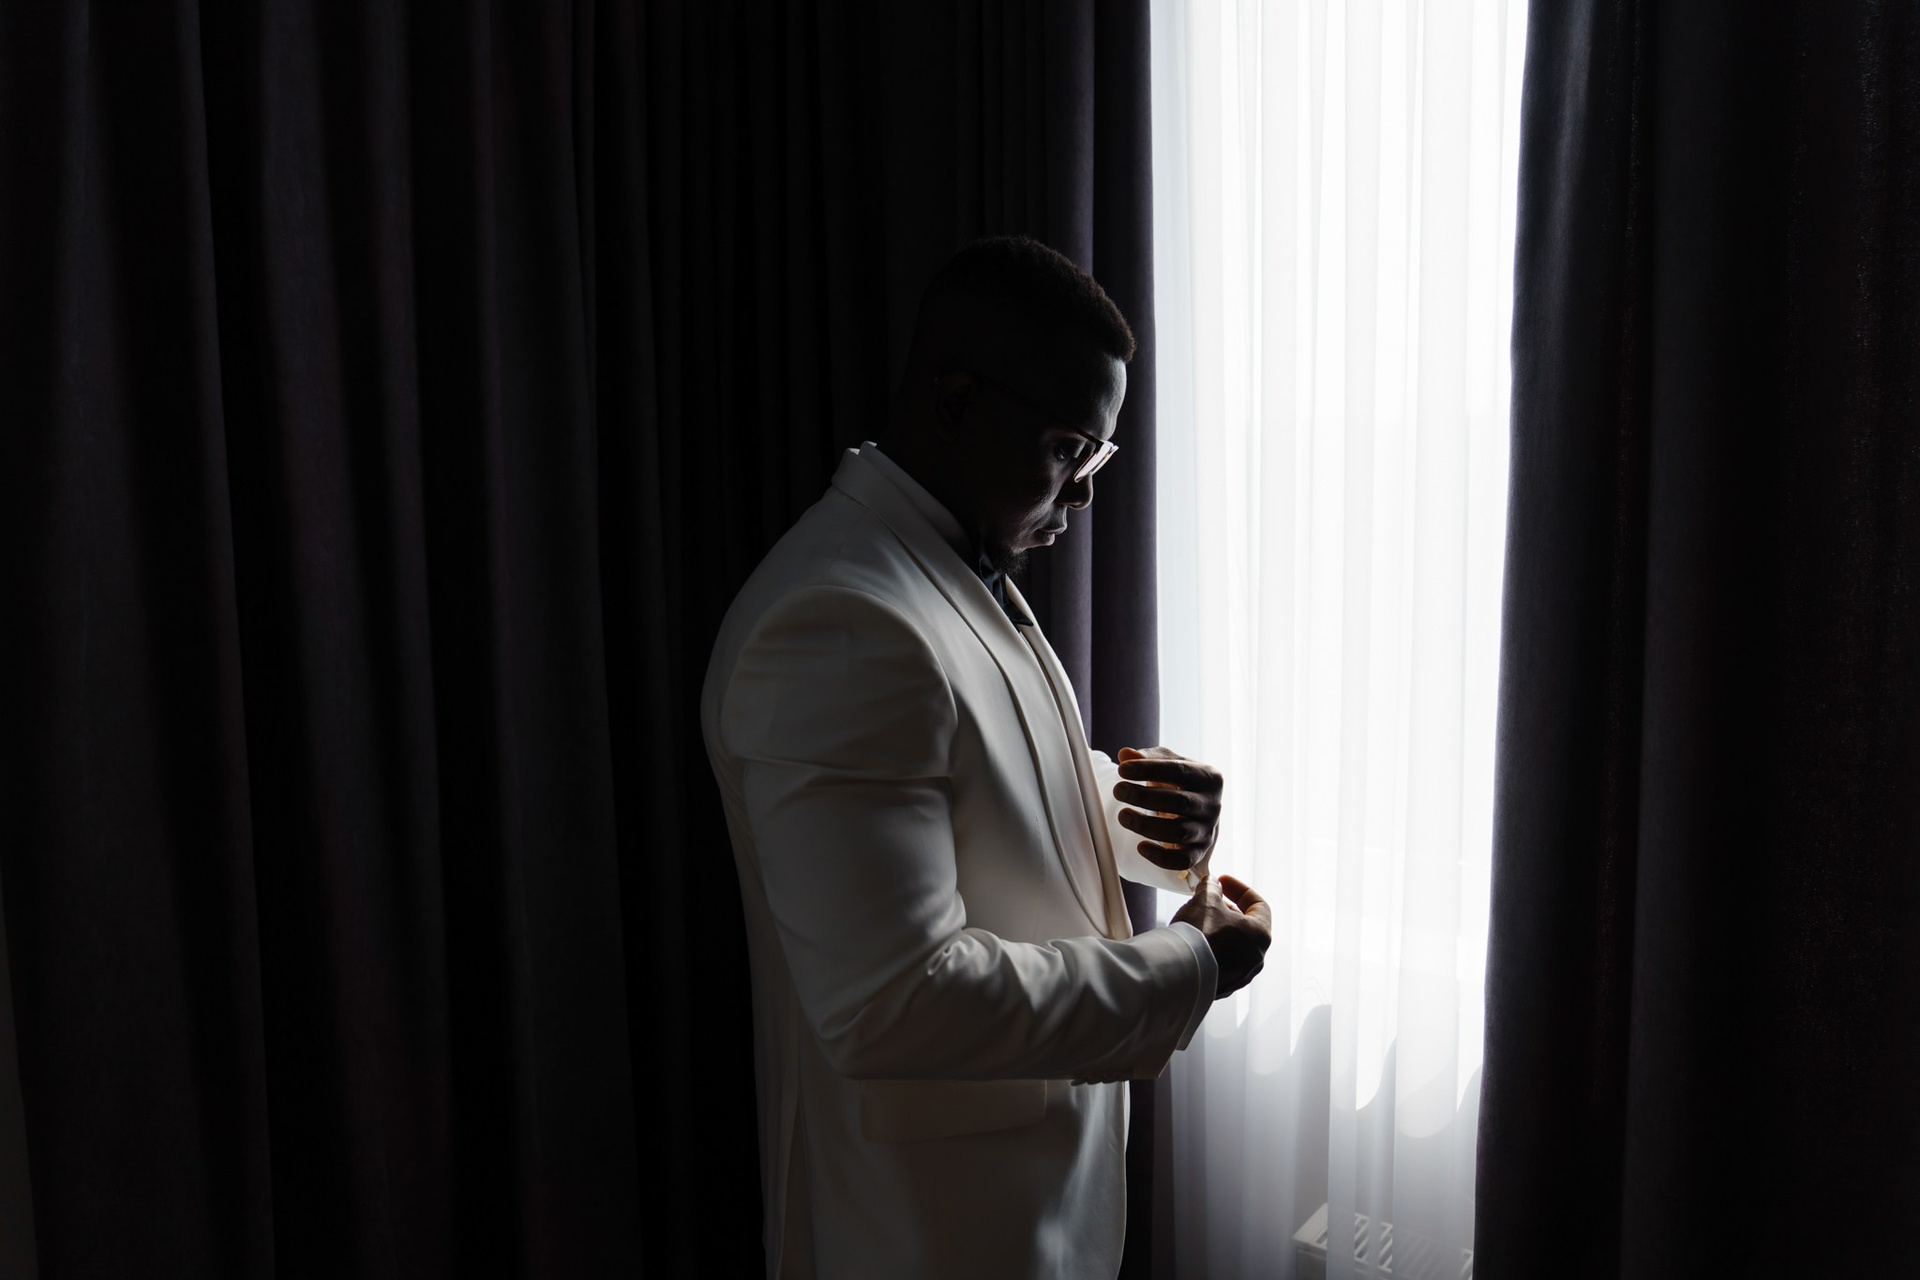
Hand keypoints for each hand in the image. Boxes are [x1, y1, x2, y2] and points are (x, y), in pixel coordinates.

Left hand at [1112, 746, 1222, 872]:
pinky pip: (1182, 860)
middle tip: (1118, 791)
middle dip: (1144, 797)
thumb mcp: (1167, 763)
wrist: (1196, 809)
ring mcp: (1208, 830)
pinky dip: (1161, 857)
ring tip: (1123, 816)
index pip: (1179, 771)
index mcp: (1208, 777)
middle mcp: (1212, 805)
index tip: (1122, 769)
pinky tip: (1141, 846)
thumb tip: (1125, 754)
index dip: (1149, 770)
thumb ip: (1147, 757)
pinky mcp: (1199, 852)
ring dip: (1146, 825)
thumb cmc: (1179, 782)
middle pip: (1179, 802)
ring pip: (1179, 832)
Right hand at [1171, 874, 1271, 998]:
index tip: (1222, 882)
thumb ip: (1211, 888)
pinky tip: (1194, 943)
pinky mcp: (1223, 987)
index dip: (1240, 889)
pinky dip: (1211, 950)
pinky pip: (1220, 963)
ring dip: (1219, 931)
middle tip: (1208, 901)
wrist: (1179, 972)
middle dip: (1227, 910)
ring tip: (1198, 921)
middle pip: (1246, 926)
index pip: (1259, 905)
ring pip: (1233, 947)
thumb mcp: (1206, 900)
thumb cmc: (1200, 935)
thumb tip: (1211, 884)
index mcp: (1260, 935)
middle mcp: (1256, 958)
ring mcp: (1240, 976)